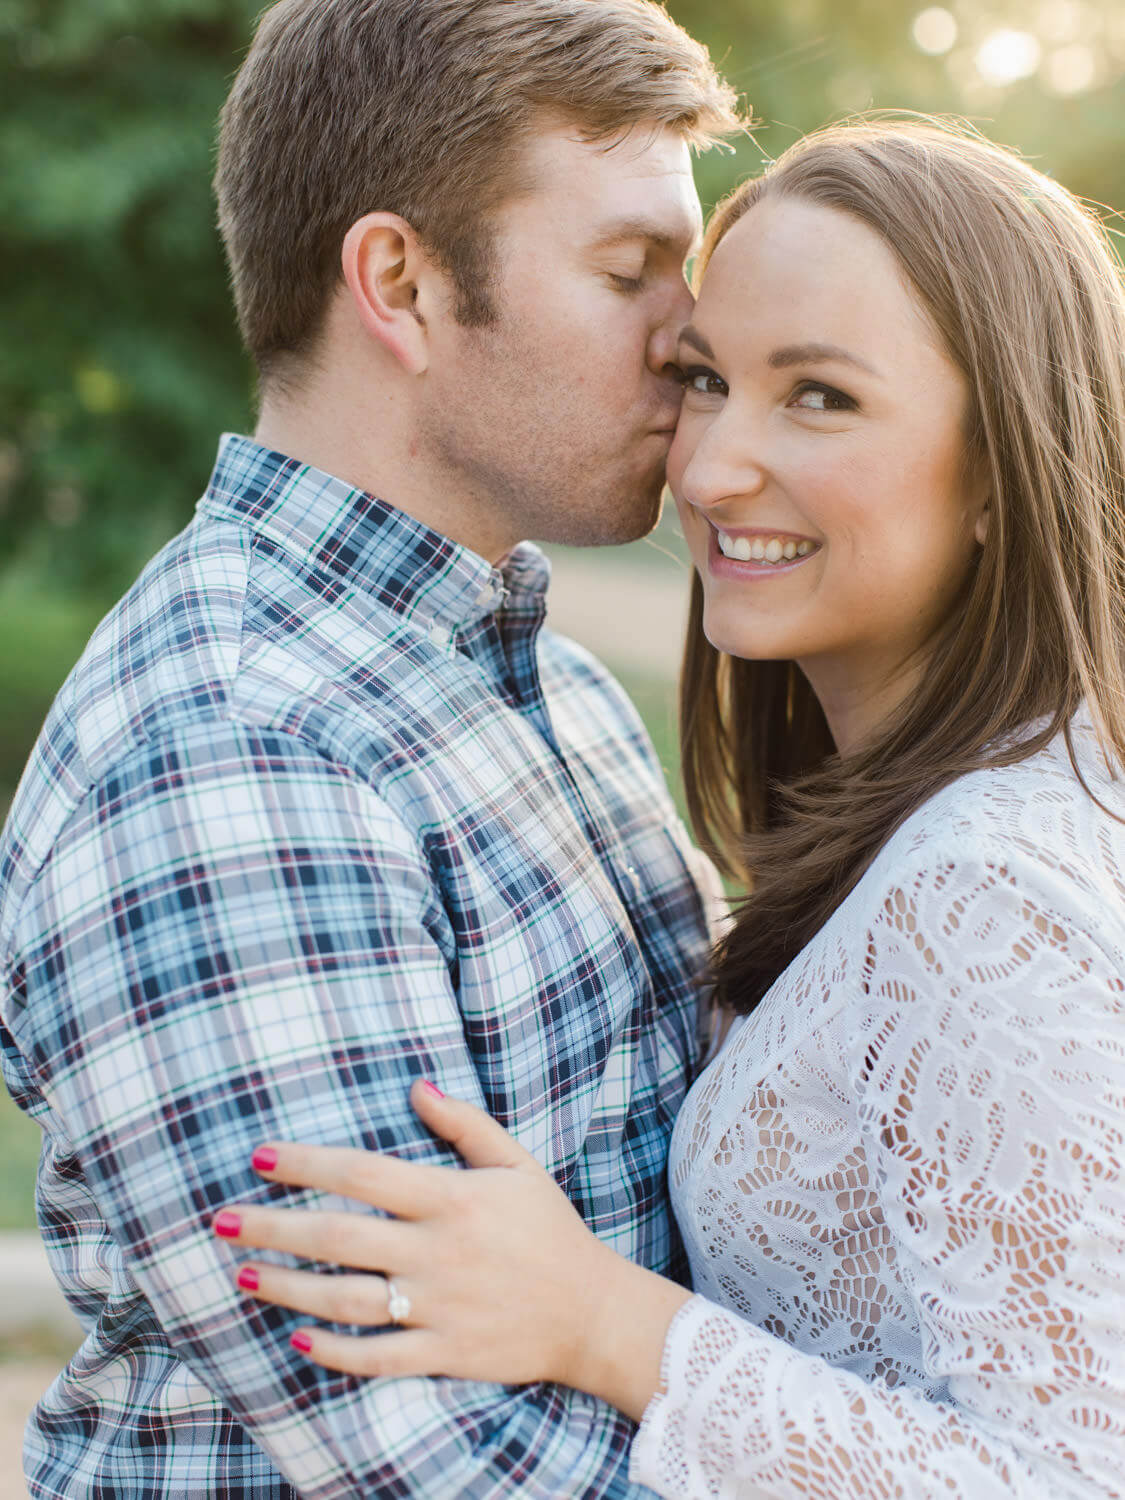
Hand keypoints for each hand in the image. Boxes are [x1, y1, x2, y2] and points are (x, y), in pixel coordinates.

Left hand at [212, 1079, 663, 1396]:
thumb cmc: (551, 1229)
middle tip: (222, 1220)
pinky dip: (334, 1351)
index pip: (362, 1174)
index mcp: (452, 1199)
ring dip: (286, 1288)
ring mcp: (438, 1308)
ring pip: (344, 1300)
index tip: (258, 1157)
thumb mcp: (516, 1164)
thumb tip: (415, 1086)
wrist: (593, 1312)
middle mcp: (437, 1253)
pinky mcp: (443, 1354)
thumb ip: (464, 1124)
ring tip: (242, 1273)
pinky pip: (376, 1357)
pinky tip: (297, 1337)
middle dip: (272, 1227)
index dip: (305, 1164)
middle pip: (338, 1237)